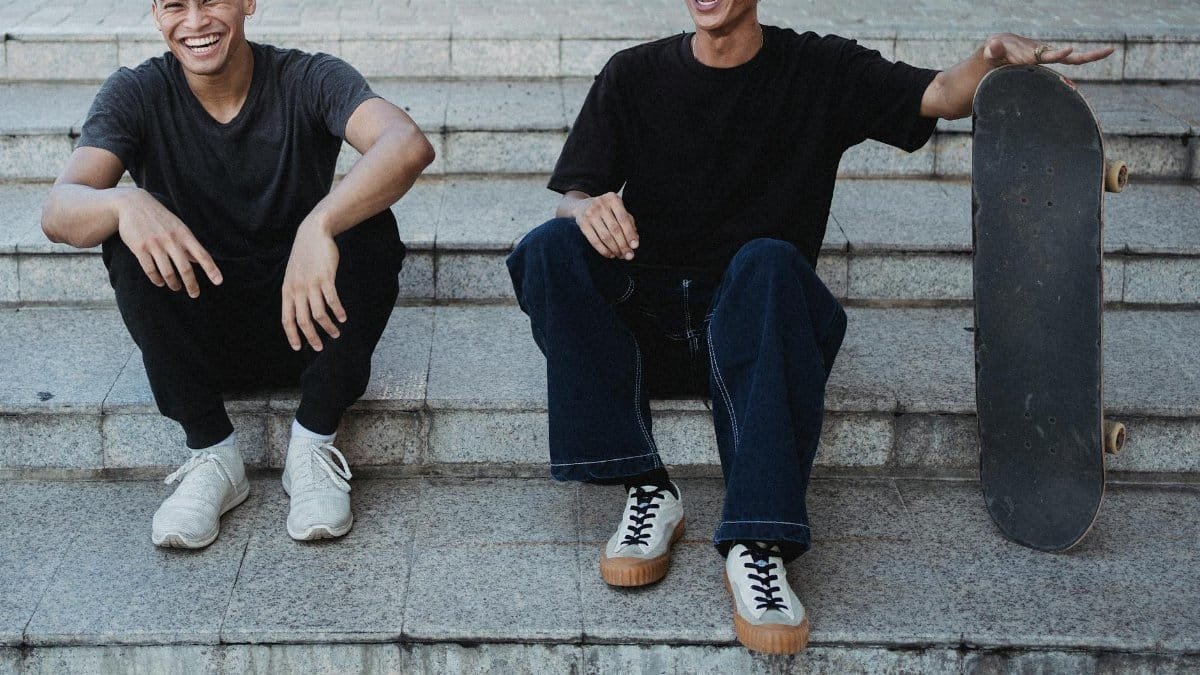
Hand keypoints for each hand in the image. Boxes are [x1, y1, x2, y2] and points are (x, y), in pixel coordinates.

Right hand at [116, 189, 221, 297]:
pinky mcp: (140, 248)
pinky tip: (160, 282)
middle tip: (194, 294)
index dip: (212, 269)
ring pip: (168, 272)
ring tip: (176, 287)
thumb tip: (200, 262)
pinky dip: (157, 280)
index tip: (219, 282)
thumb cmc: (160, 218)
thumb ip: (188, 245)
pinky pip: (150, 270)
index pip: (202, 255)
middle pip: (185, 269)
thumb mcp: (178, 227)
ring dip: (173, 284)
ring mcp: (155, 244)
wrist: (133, 204)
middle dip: (191, 285)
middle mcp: (171, 240)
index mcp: (184, 234)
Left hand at [281, 222, 345, 351]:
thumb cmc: (304, 256)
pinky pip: (332, 300)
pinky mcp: (325, 277)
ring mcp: (311, 284)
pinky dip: (338, 311)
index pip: (287, 319)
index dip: (292, 335)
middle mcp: (297, 289)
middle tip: (320, 347)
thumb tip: (300, 311)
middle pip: (303, 321)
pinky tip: (343, 317)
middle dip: (312, 337)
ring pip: (318, 313)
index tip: (298, 348)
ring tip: (336, 333)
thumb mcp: (293, 275)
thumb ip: (295, 292)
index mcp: (287, 290)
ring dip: (328, 326)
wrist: (312, 233)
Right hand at [572, 192, 638, 259]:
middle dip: (623, 245)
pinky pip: (594, 240)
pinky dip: (603, 250)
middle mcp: (601, 204)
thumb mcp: (618, 210)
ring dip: (614, 249)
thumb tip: (635, 241)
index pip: (624, 219)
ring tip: (620, 255)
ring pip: (605, 236)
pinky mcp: (582, 223)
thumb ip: (629, 223)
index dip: (630, 234)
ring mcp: (590, 213)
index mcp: (613, 199)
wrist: (583, 206)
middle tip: (629, 256)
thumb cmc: (607, 210)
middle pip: (615, 229)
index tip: (635, 246)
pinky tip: (610, 254)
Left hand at [983, 33, 1114, 67]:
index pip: (1047, 55)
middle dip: (1087, 54)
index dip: (1059, 54)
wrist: (994, 52)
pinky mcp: (1044, 63)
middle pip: (1067, 56)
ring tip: (1109, 50)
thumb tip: (993, 45)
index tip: (1070, 50)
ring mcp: (1045, 58)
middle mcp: (1042, 53)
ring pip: (1070, 59)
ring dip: (1089, 57)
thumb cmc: (991, 54)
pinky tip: (1081, 84)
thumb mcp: (989, 53)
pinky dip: (1073, 73)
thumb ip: (993, 50)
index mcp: (1030, 53)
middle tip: (1108, 49)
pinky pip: (1063, 66)